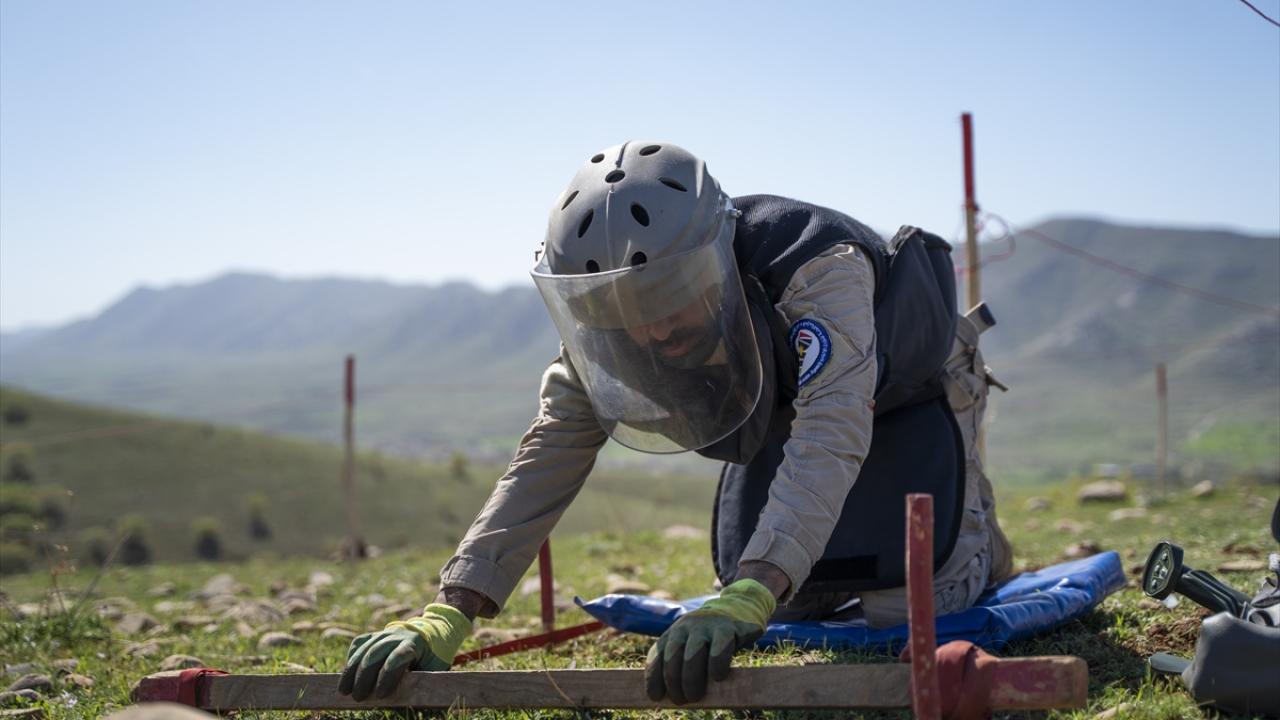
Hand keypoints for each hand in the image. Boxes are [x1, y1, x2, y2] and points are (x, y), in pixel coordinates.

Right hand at [337, 603, 471, 700]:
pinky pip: (359, 644)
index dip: (387, 677)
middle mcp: (397, 635)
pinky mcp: (375, 634)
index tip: (380, 695)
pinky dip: (351, 658)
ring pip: (363, 649)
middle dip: (364, 677)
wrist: (433, 632)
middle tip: (358, 698)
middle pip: (375, 653)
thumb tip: (411, 702)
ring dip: (351, 671)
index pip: (397, 657)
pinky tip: (347, 675)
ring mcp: (384, 633)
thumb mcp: (434, 669)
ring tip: (344, 691)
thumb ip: (421, 682)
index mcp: (415, 644)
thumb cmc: (434, 657)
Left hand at [644, 578, 775, 703]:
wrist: (737, 608)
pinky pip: (719, 651)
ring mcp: (705, 626)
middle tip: (682, 700)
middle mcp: (685, 627)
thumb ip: (678, 665)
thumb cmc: (710, 639)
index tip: (656, 697)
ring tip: (695, 696)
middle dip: (674, 683)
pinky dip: (717, 667)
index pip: (657, 656)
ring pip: (692, 655)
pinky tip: (719, 677)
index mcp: (672, 634)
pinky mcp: (726, 628)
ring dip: (691, 679)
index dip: (654, 678)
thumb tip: (664, 696)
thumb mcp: (690, 646)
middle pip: (672, 658)